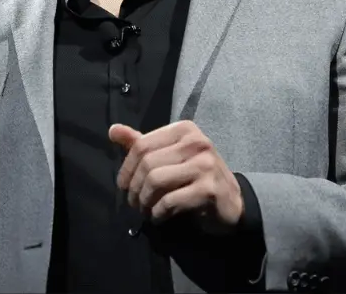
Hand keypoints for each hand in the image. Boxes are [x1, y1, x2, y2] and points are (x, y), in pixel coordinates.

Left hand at [109, 121, 243, 234]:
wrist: (233, 202)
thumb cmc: (197, 176)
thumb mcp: (170, 155)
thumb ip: (142, 143)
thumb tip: (113, 130)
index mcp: (184, 130)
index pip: (142, 144)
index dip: (126, 168)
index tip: (124, 186)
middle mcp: (197, 142)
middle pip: (147, 164)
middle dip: (134, 188)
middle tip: (134, 203)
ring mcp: (205, 165)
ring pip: (155, 181)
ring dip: (144, 201)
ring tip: (145, 209)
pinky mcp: (208, 189)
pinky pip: (169, 201)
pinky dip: (158, 212)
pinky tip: (159, 216)